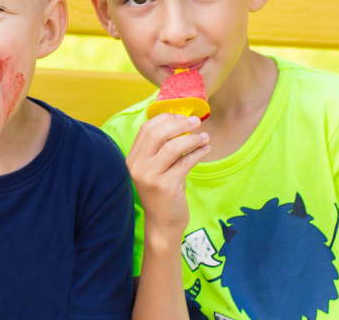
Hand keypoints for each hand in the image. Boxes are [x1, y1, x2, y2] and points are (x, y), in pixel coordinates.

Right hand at [126, 114, 209, 238]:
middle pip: (157, 134)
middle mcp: (138, 166)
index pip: (146, 128)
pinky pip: (185, 162)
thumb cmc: (162, 191)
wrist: (162, 222)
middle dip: (180, 124)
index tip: (182, 116)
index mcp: (133, 158)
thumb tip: (182, 122)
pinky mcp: (165, 186)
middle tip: (196, 122)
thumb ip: (161, 148)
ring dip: (192, 139)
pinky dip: (198, 153)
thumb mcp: (156, 168)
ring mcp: (150, 177)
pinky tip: (205, 149)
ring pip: (173, 147)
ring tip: (204, 137)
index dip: (166, 118)